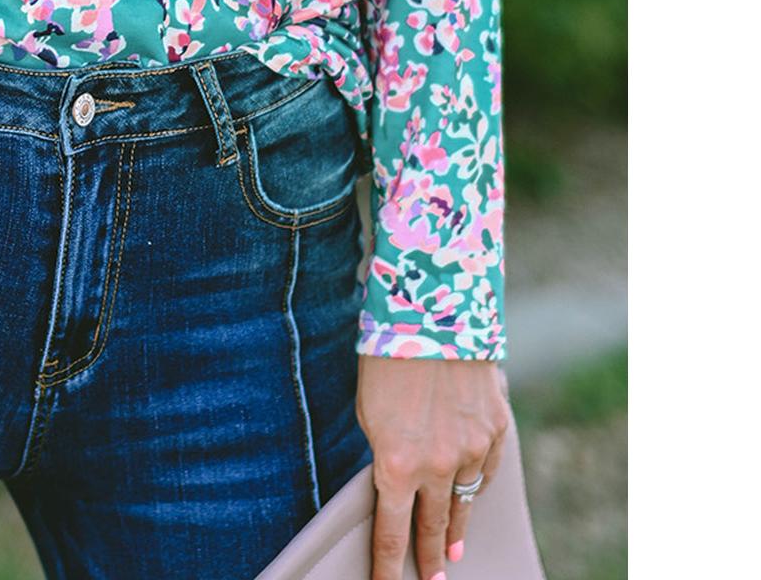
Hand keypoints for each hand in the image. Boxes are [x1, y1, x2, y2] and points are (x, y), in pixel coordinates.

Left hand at [357, 353, 510, 578]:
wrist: (433, 314)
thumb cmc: (387, 359)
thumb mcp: (369, 413)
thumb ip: (386, 453)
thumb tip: (397, 480)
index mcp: (397, 466)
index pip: (392, 533)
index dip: (388, 567)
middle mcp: (438, 467)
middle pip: (433, 526)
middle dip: (430, 556)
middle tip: (432, 579)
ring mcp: (472, 451)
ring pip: (464, 502)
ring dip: (456, 524)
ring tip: (452, 546)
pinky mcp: (496, 431)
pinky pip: (485, 469)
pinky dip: (476, 482)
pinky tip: (470, 492)